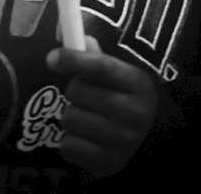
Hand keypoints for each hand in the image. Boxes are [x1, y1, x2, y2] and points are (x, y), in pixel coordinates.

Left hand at [47, 39, 157, 177]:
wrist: (149, 147)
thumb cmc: (127, 103)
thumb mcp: (122, 78)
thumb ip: (97, 57)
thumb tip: (72, 36)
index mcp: (139, 84)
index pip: (100, 67)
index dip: (73, 59)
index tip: (52, 58)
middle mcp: (135, 113)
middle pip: (77, 91)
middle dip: (75, 93)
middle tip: (88, 99)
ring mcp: (124, 141)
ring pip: (69, 119)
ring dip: (72, 118)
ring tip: (89, 121)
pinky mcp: (109, 164)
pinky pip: (68, 146)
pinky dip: (72, 143)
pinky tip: (88, 142)